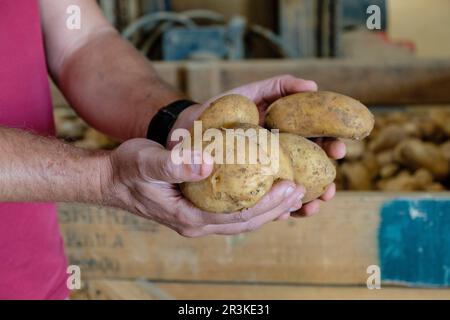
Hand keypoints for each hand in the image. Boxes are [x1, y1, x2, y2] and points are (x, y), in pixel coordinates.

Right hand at [103, 138, 304, 236]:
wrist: (111, 178)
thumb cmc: (128, 169)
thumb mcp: (146, 161)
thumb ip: (174, 163)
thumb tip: (205, 162)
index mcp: (188, 217)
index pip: (236, 216)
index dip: (266, 204)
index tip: (290, 187)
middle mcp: (197, 223)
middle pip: (245, 222)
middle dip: (276, 208)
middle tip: (301, 190)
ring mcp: (198, 218)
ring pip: (242, 219)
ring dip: (268, 209)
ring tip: (293, 194)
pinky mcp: (198, 209)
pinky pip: (233, 211)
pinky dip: (253, 204)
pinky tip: (267, 192)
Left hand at [171, 75, 345, 219]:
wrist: (189, 129)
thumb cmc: (221, 109)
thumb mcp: (250, 93)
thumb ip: (278, 86)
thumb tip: (313, 85)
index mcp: (285, 134)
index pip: (316, 142)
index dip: (331, 146)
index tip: (340, 149)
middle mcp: (279, 155)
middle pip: (310, 171)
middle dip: (325, 180)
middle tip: (331, 187)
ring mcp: (265, 174)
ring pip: (292, 190)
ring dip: (307, 199)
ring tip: (314, 206)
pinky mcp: (249, 189)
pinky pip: (267, 202)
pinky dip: (280, 209)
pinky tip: (287, 214)